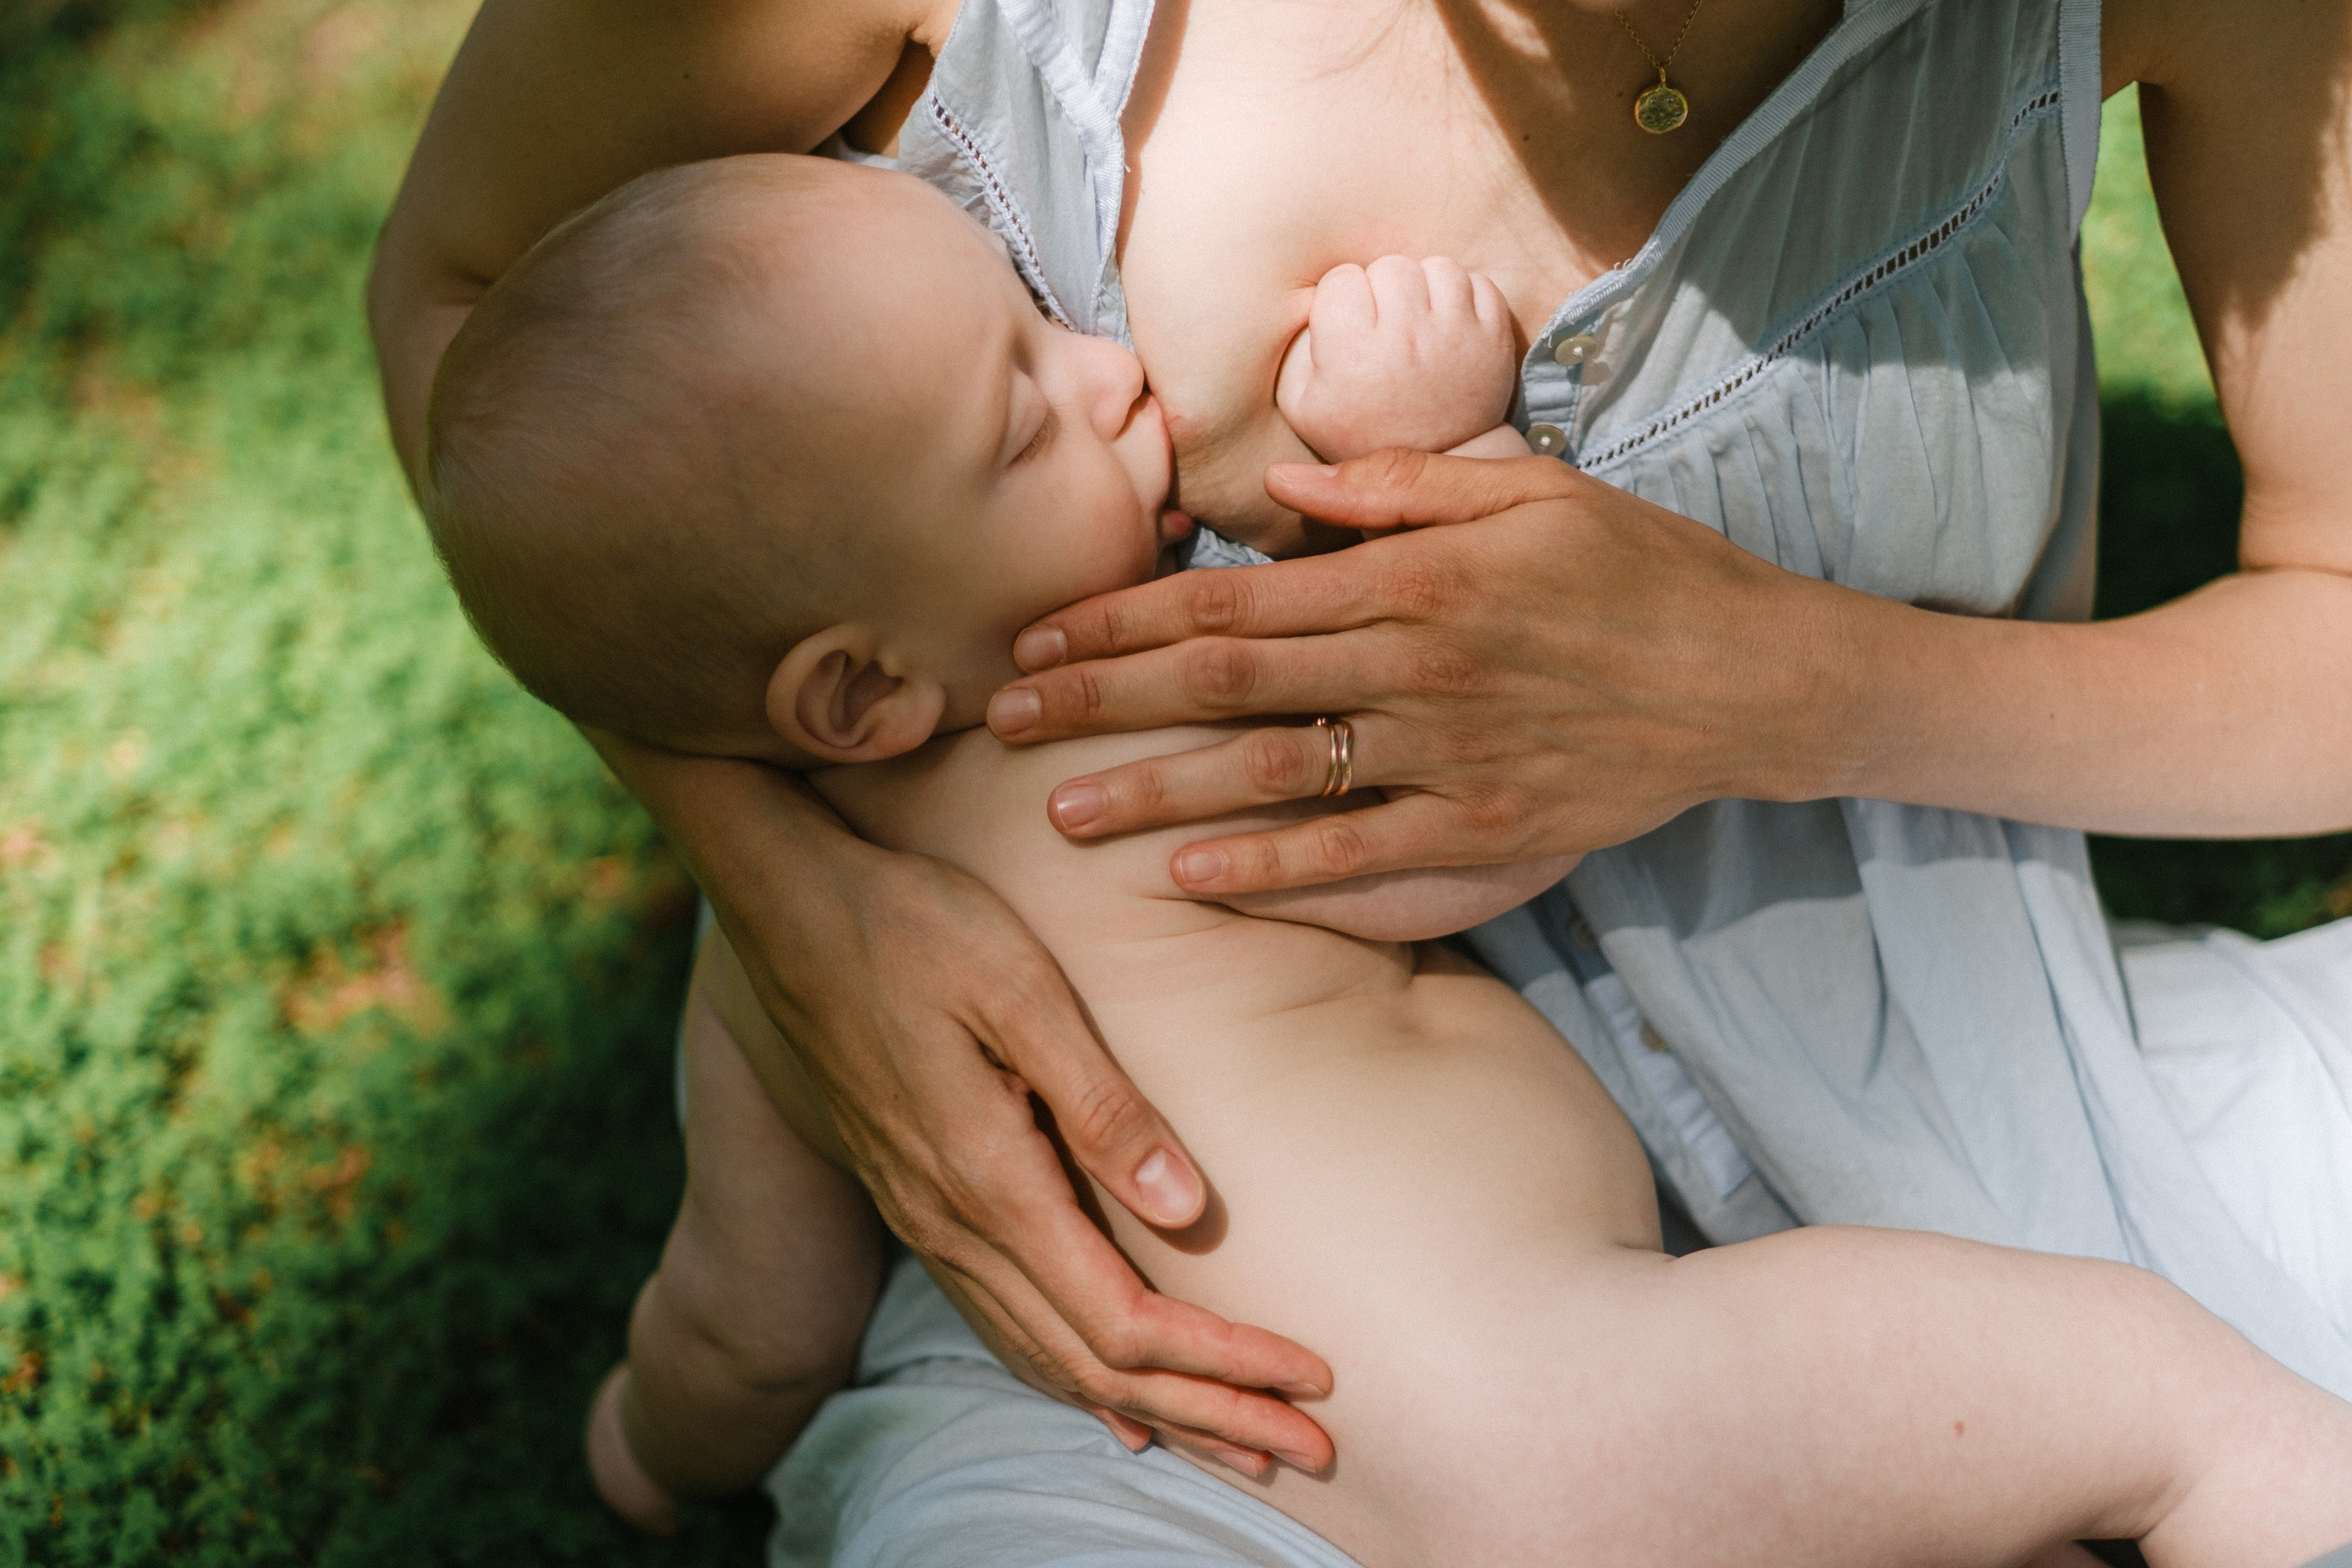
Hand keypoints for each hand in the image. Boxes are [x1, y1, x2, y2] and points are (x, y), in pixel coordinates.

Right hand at [591, 744, 1336, 1474]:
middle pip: (1094, 1368)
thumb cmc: (917, 927)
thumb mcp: (1020, 990)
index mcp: (989, 1181)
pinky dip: (1074, 1380)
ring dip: (1152, 1412)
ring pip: (1048, 1361)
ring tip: (1236, 1445)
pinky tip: (1115, 1405)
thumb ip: (1104, 1105)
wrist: (790, 910)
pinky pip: (1005, 1328)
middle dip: (1208, 1416)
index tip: (1309, 1378)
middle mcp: (954, 1225)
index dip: (1222, 1364)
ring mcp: (930, 1223)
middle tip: (1309, 1448)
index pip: (1123, 1322)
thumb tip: (1189, 1211)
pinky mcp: (920, 1205)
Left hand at [984, 451, 1857, 892]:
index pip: (1231, 600)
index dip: (1122, 623)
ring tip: (1062, 813)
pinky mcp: (1487, 829)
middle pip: (1225, 685)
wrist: (1756, 678)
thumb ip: (1402, 489)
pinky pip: (1360, 857)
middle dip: (1101, 704)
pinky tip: (1191, 879)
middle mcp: (1415, 666)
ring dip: (1159, 794)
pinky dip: (1273, 869)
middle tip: (1001, 723)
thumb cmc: (1641, 570)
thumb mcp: (1530, 493)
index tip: (1038, 639)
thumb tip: (1284, 489)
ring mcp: (1448, 756)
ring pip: (1274, 776)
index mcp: (1413, 577)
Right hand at [1274, 256, 1517, 461]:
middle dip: (1381, 288)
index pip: (1341, 278)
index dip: (1340, 298)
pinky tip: (1447, 322)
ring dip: (1424, 287)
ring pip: (1436, 267)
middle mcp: (1407, 338)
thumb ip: (1294, 348)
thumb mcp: (1300, 404)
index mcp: (1353, 354)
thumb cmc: (1359, 431)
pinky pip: (1478, 283)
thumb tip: (1309, 299)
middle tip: (1382, 322)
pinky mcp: (1494, 338)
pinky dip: (1462, 296)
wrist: (1434, 462)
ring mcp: (1456, 336)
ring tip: (1417, 319)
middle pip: (1390, 267)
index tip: (1348, 325)